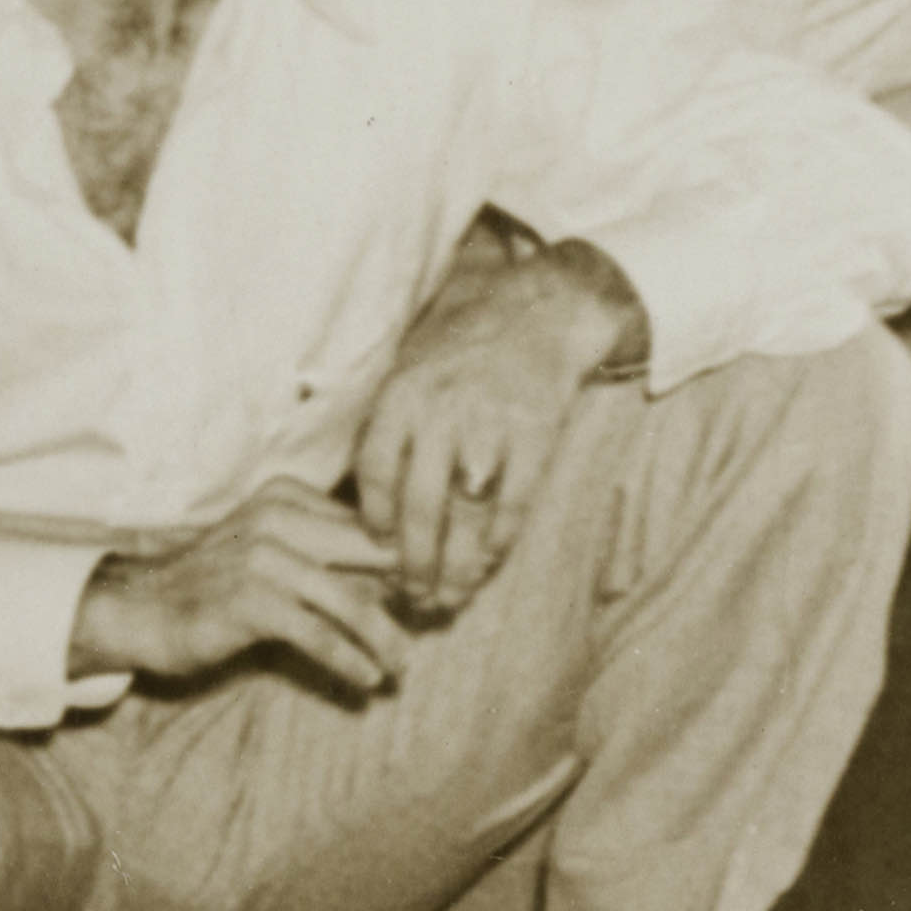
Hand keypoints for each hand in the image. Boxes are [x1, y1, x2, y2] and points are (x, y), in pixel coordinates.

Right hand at [74, 479, 412, 699]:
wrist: (141, 610)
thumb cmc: (217, 587)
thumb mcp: (275, 553)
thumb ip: (331, 556)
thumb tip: (408, 575)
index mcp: (289, 496)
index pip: (370, 521)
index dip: (415, 555)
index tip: (445, 589)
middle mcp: (278, 517)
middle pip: (374, 552)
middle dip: (416, 590)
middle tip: (440, 620)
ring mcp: (263, 557)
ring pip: (352, 600)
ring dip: (386, 638)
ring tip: (401, 666)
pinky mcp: (251, 601)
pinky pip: (320, 634)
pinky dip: (350, 659)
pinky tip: (367, 679)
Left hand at [349, 229, 632, 616]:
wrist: (539, 311)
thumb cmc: (464, 347)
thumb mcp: (410, 369)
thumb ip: (391, 428)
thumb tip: (370, 503)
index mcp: (401, 395)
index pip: (375, 473)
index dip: (373, 520)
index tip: (375, 551)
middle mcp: (440, 413)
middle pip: (418, 507)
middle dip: (412, 564)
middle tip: (411, 598)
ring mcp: (490, 428)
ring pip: (464, 517)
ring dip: (455, 568)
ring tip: (446, 599)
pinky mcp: (535, 438)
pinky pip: (512, 506)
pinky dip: (498, 543)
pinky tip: (486, 566)